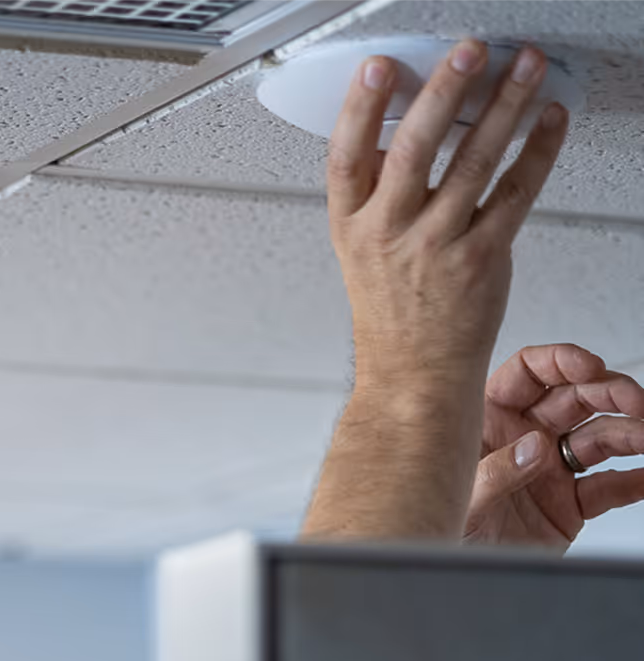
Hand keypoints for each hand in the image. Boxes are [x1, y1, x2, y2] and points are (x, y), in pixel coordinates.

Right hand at [330, 41, 567, 399]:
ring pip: (472, 162)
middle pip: (414, 150)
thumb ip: (373, 199)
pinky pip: (515, 194)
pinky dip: (537, 151)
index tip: (378, 68)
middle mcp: (390, 235)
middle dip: (445, 90)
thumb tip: (386, 139)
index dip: (359, 110)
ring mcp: (436, 248)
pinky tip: (547, 120)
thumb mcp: (361, 255)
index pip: (346, 159)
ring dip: (503, 106)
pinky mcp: (481, 259)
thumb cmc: (392, 317)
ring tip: (522, 67)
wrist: (414, 377)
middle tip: (468, 49)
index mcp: (352, 229)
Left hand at [464, 344, 643, 550]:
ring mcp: (551, 469)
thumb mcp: (459, 500)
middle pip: (575, 398)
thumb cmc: (446, 531)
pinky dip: (634, 480)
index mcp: (489, 423)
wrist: (457, 579)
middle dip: (611, 393)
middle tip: (637, 402)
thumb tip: (534, 447)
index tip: (588, 366)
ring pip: (600, 437)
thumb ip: (494, 473)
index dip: (560, 361)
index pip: (527, 373)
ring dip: (631, 433)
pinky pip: (609, 486)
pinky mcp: (570, 504)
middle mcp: (525, 439)